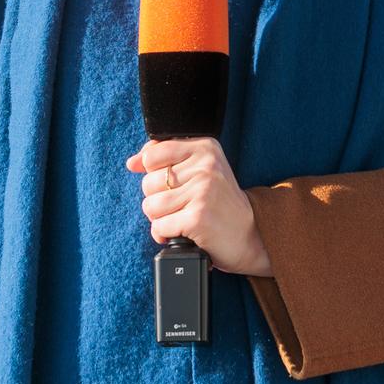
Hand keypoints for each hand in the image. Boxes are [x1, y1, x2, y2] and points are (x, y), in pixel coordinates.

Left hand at [127, 138, 271, 276]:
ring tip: (182, 219)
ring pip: (150, 206)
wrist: (251, 235)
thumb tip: (132, 162)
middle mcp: (205, 166)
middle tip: (183, 206)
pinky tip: (182, 233)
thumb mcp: (202, 170)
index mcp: (205, 148)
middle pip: (148, 183)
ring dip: (161, 219)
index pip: (153, 154)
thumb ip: (166, 159)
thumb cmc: (221, 204)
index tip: (172, 185)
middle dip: (158, 200)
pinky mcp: (197, 217)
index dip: (153, 174)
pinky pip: (159, 227)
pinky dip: (164, 235)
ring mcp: (202, 191)